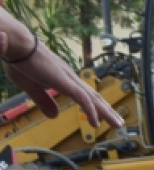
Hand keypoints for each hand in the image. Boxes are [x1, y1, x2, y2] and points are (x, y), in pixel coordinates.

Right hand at [1, 31, 123, 128]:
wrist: (18, 46)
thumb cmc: (22, 63)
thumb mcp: (32, 88)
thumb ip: (44, 101)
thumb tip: (54, 116)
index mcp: (64, 80)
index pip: (85, 95)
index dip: (95, 106)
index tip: (104, 117)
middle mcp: (71, 79)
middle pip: (94, 97)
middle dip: (107, 110)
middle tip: (119, 122)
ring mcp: (70, 79)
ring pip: (92, 98)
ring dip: (106, 112)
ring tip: (117, 124)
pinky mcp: (65, 81)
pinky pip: (82, 98)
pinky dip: (90, 110)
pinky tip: (96, 122)